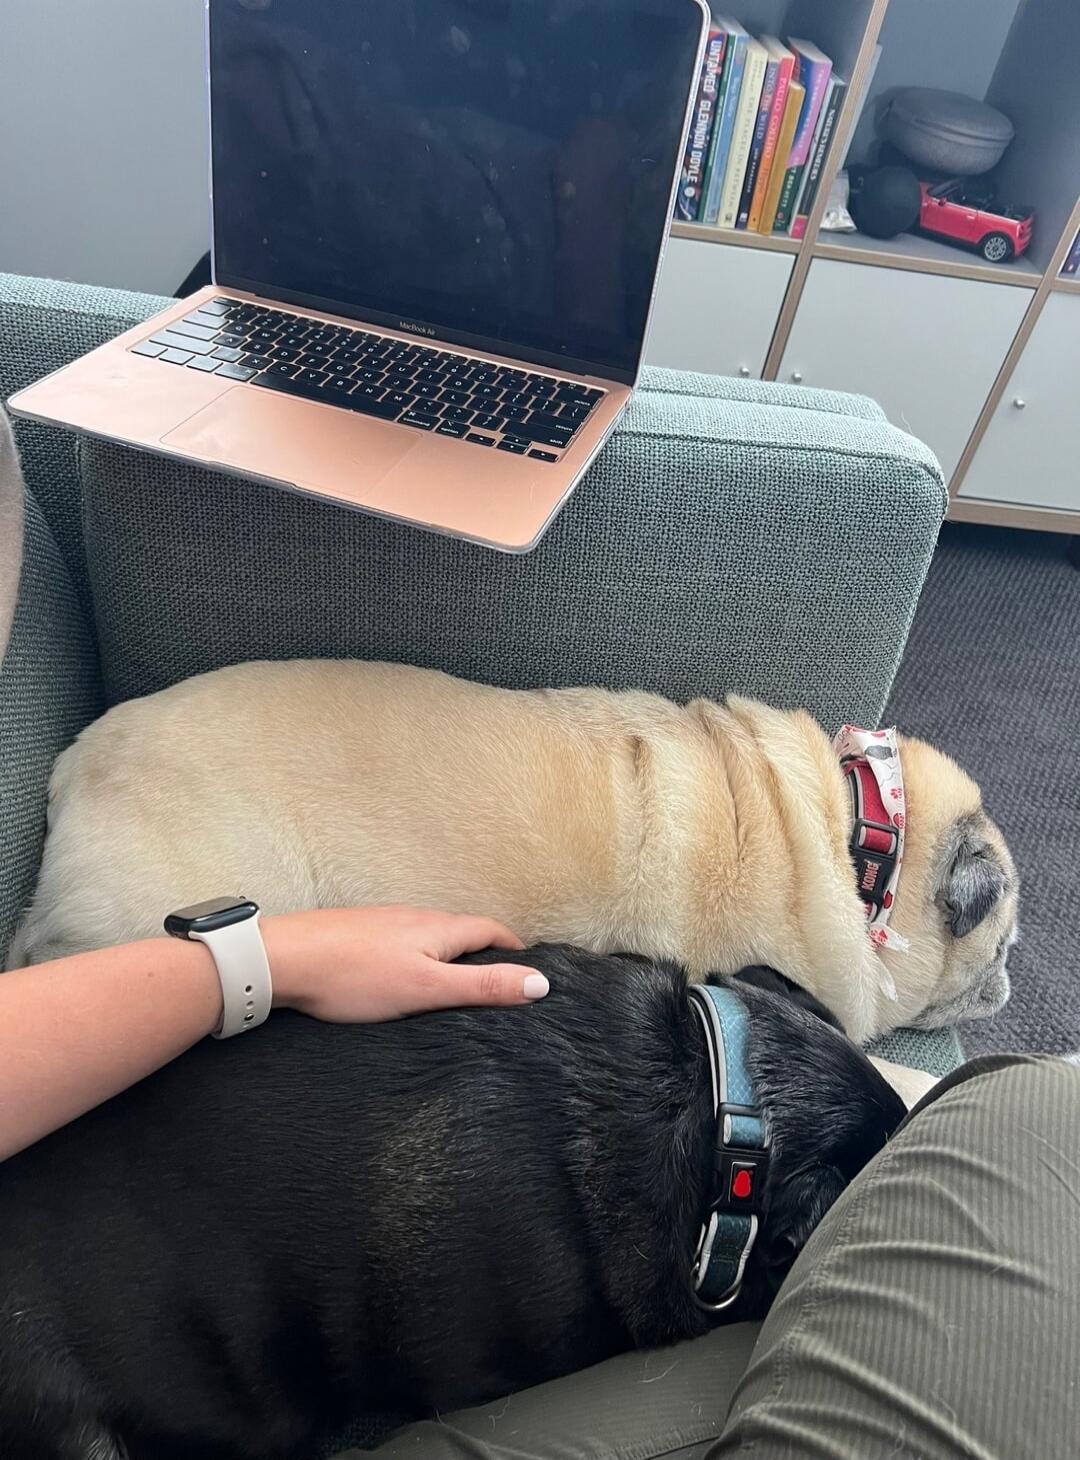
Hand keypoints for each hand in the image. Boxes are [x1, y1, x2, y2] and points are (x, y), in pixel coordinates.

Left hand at [262, 906, 548, 1021]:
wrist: (284, 960)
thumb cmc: (355, 976)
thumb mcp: (428, 989)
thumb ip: (482, 987)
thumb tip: (540, 982)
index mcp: (438, 929)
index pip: (491, 930)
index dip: (513, 949)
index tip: (528, 969)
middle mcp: (414, 917)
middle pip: (462, 931)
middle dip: (484, 952)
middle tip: (499, 980)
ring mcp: (384, 924)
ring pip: (429, 937)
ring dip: (450, 955)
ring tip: (456, 984)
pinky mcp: (358, 935)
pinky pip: (400, 944)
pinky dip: (417, 959)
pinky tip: (403, 979)